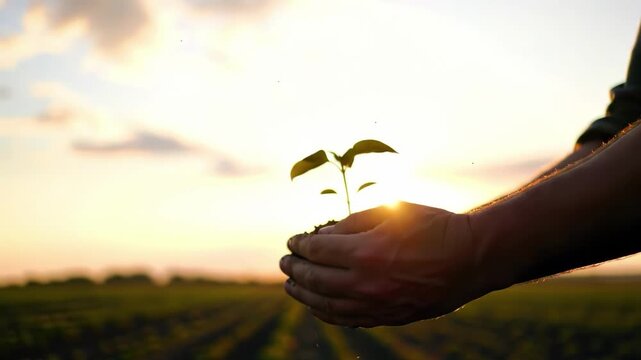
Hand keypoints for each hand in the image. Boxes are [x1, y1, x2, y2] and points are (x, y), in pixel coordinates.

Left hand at [279, 202, 488, 326]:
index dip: (300, 245)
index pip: (317, 251)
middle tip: (284, 263)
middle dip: (294, 270)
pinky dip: (326, 313)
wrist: (472, 258)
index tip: (292, 241)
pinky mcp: (388, 317)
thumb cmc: (434, 227)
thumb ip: (353, 223)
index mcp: (365, 251)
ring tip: (291, 286)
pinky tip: (317, 307)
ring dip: (303, 295)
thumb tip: (322, 234)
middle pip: (315, 279)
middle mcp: (365, 283)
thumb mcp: (392, 211)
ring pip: (326, 305)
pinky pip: (347, 320)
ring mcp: (376, 305)